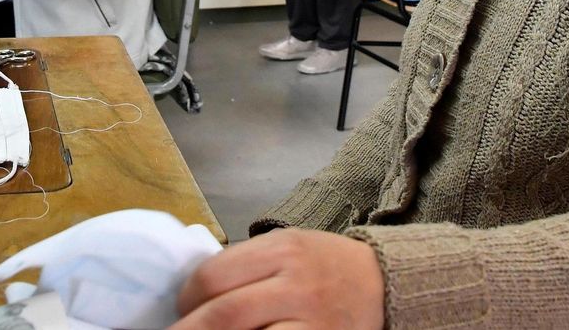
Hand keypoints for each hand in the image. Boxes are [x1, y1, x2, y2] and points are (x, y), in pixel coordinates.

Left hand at [173, 229, 383, 329]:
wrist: (385, 285)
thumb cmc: (327, 267)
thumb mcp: (290, 247)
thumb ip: (248, 264)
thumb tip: (194, 293)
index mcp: (283, 249)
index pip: (214, 275)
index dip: (187, 298)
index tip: (182, 309)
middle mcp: (297, 283)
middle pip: (225, 313)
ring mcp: (311, 320)